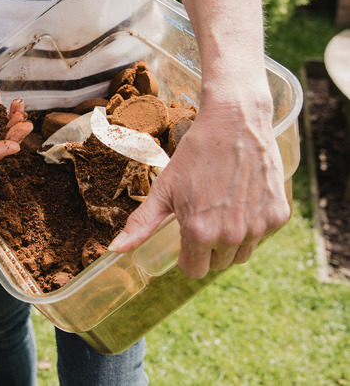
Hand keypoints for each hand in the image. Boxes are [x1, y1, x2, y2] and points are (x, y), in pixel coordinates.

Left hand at [108, 86, 290, 277]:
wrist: (235, 123)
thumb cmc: (195, 155)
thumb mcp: (163, 189)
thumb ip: (141, 224)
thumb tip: (115, 250)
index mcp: (199, 233)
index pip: (193, 270)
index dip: (187, 255)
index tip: (186, 236)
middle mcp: (231, 236)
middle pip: (217, 264)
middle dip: (209, 247)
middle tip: (205, 216)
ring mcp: (258, 227)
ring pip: (242, 254)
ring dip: (232, 241)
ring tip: (223, 209)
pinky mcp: (278, 216)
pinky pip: (263, 235)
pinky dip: (254, 224)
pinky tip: (243, 200)